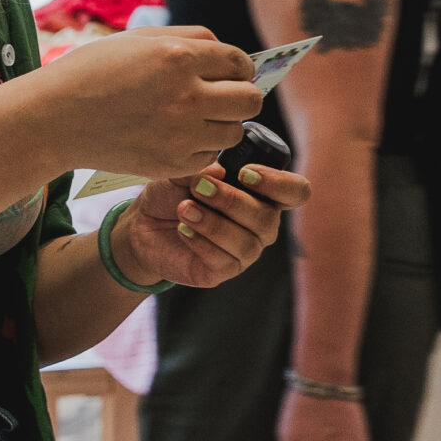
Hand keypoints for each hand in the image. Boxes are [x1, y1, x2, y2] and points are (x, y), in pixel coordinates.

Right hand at [33, 26, 263, 178]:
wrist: (54, 119)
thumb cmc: (93, 72)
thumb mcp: (139, 39)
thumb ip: (190, 38)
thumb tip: (228, 52)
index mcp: (178, 57)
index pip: (239, 63)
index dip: (239, 67)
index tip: (230, 72)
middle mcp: (186, 96)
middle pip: (250, 101)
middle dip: (241, 95)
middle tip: (221, 96)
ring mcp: (180, 134)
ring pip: (235, 132)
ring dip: (223, 123)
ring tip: (197, 117)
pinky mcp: (171, 164)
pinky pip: (210, 157)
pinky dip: (202, 148)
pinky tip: (179, 137)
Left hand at [111, 163, 311, 289]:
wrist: (143, 224)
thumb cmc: (174, 193)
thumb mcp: (185, 172)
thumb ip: (204, 168)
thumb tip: (219, 171)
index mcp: (263, 195)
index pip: (296, 192)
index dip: (279, 183)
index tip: (245, 173)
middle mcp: (261, 225)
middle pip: (267, 219)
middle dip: (231, 201)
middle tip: (199, 188)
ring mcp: (245, 251)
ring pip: (246, 242)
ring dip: (213, 223)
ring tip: (184, 209)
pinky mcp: (222, 272)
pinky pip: (223, 261)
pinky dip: (201, 242)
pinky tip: (183, 229)